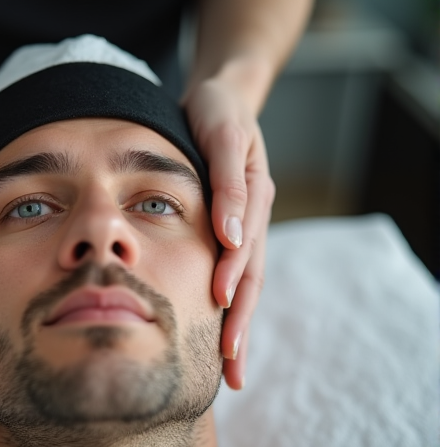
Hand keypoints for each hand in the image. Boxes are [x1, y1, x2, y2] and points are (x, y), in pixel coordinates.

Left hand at [183, 77, 274, 389]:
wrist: (218, 98)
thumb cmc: (216, 113)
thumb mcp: (222, 136)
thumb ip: (228, 184)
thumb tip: (232, 236)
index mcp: (253, 200)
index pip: (245, 253)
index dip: (232, 284)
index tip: (219, 317)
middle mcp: (251, 218)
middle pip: (249, 279)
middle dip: (239, 325)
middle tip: (230, 370)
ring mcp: (243, 224)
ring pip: (242, 282)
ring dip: (236, 323)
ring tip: (229, 365)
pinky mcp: (228, 225)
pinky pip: (230, 269)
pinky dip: (226, 300)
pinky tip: (217, 326)